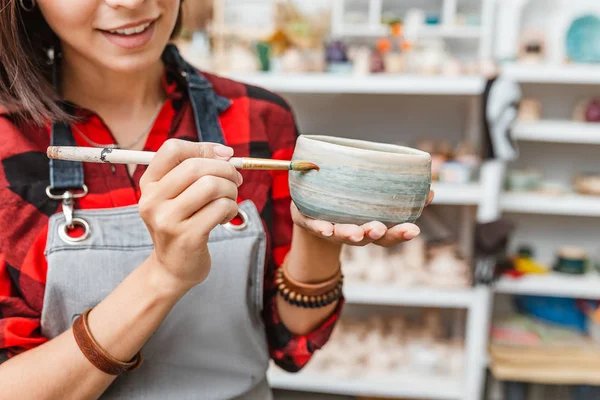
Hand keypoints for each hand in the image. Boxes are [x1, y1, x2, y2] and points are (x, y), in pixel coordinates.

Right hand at [138, 139, 241, 289]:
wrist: (173, 267)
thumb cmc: (182, 224)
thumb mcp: (178, 195)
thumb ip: (197, 171)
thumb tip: (227, 154)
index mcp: (149, 184)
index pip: (172, 149)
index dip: (203, 148)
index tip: (224, 156)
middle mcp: (152, 200)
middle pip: (196, 166)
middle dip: (225, 170)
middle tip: (235, 181)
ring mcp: (167, 220)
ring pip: (212, 186)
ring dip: (231, 190)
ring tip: (229, 201)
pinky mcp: (187, 237)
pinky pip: (221, 208)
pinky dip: (231, 209)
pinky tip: (225, 217)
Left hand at [291, 190, 433, 247]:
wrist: (309, 209)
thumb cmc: (348, 202)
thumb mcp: (372, 196)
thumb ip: (396, 192)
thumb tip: (430, 190)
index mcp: (369, 227)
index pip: (389, 235)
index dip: (401, 234)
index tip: (414, 230)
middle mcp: (353, 232)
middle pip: (368, 238)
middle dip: (376, 234)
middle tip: (380, 228)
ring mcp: (332, 229)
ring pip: (343, 235)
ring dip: (351, 234)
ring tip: (356, 233)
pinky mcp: (310, 222)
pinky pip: (315, 226)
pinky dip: (321, 229)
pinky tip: (326, 229)